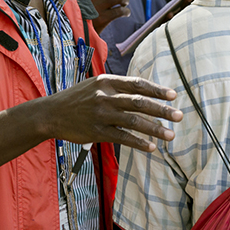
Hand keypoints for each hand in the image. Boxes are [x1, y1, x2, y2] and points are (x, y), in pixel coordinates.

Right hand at [41, 75, 181, 151]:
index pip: (138, 84)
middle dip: (162, 110)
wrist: (50, 114)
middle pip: (139, 102)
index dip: (157, 90)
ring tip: (170, 135)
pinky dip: (138, 142)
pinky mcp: (97, 132)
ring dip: (154, 129)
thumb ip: (117, 88)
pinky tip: (151, 148)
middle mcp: (105, 96)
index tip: (173, 96)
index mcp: (107, 82)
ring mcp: (101, 114)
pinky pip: (122, 138)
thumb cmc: (77, 99)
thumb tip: (145, 93)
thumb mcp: (95, 86)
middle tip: (179, 116)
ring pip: (133, 121)